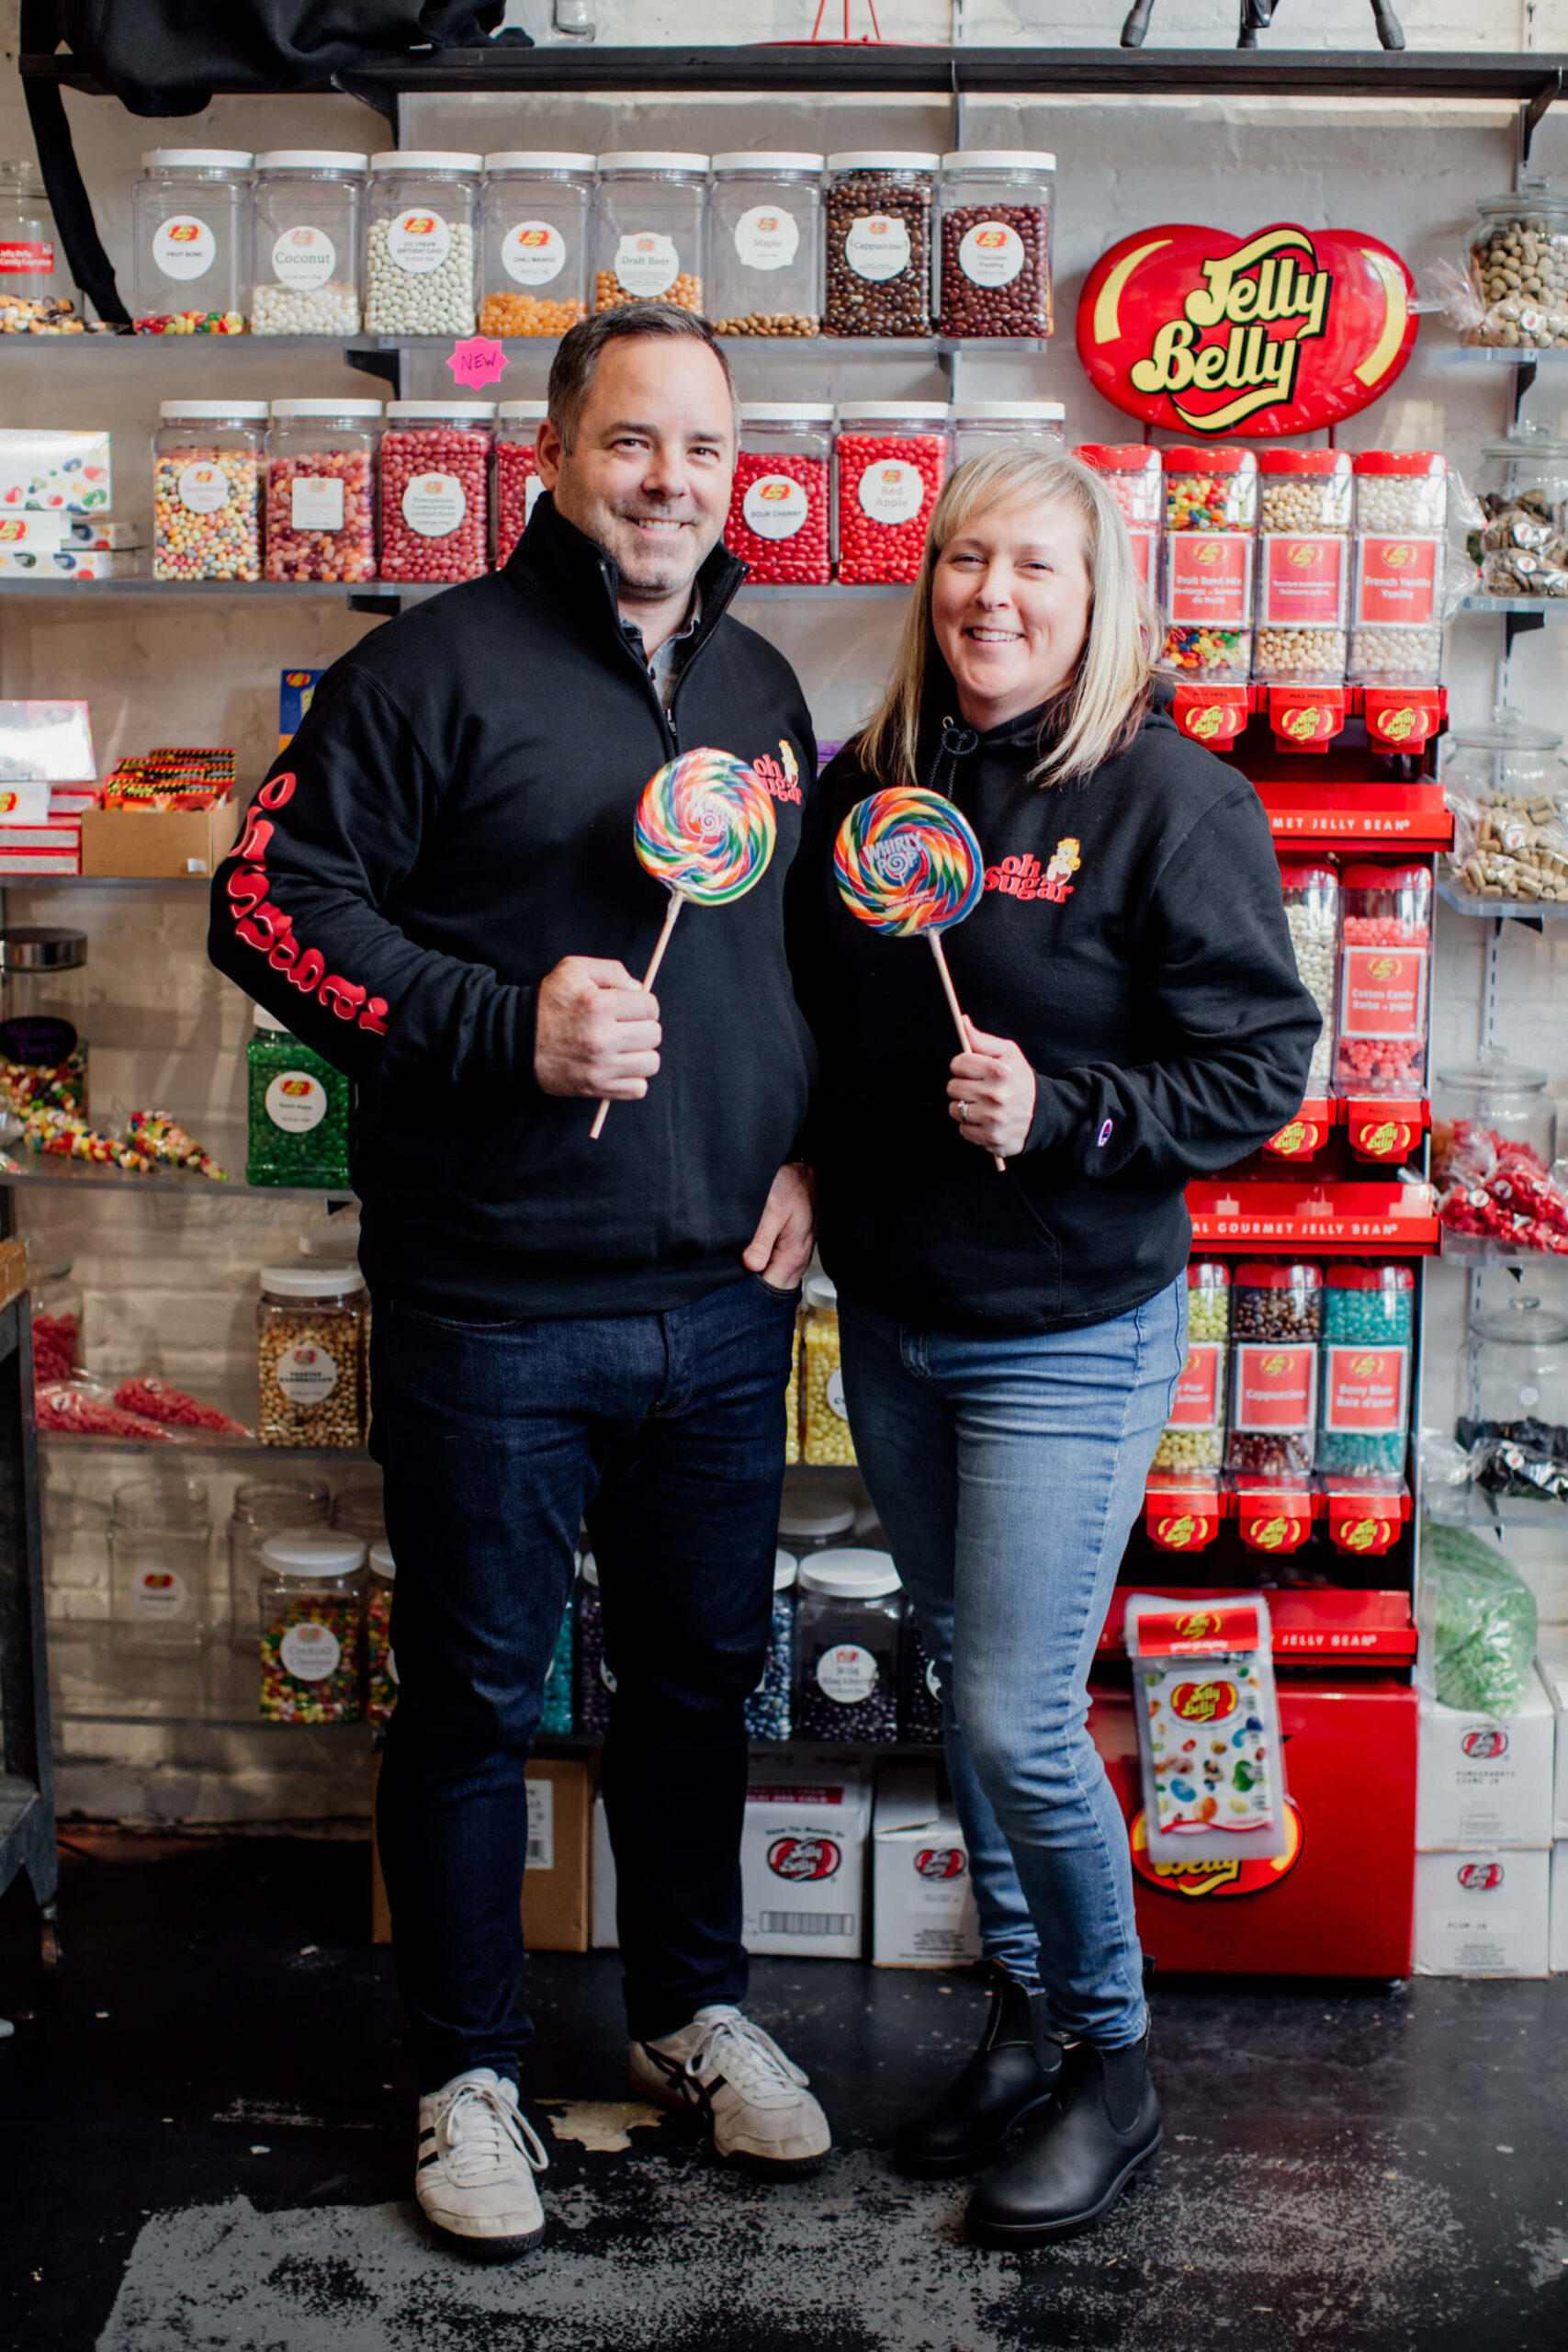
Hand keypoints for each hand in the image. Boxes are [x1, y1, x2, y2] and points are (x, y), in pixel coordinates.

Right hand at [534, 957, 660, 1099]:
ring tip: (625, 1048)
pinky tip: (619, 1067)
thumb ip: (611, 970)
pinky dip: (633, 1079)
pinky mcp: (596, 1087)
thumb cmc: (548, 1002)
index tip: (631, 1008)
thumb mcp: (574, 970)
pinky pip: (638, 1089)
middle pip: (654, 1034)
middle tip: (626, 1027)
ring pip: (651, 1063)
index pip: (650, 1006)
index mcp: (599, 1005)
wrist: (516, 1039)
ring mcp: (600, 1066)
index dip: (643, 1004)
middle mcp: (602, 1038)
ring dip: (642, 1054)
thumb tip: (638, 988)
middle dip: (643, 1027)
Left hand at [742, 1162, 815, 1289]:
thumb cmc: (790, 1185)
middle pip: (776, 1285)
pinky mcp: (797, 1244)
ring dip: (761, 1273)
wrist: (805, 1171)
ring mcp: (800, 1251)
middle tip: (733, 1275)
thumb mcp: (772, 1210)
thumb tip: (750, 1266)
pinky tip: (753, 1255)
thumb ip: (761, 1240)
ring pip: (778, 1274)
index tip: (734, 1281)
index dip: (752, 1287)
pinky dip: (767, 1263)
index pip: (772, 1287)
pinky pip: (781, 1263)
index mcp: (794, 1254)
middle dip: (755, 1284)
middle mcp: (800, 1257)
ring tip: (741, 1265)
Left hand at [947, 1024, 1035, 1161]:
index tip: (972, 1070)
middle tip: (978, 1088)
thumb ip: (982, 1039)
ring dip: (964, 1107)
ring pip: (954, 1110)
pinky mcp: (991, 1138)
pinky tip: (985, 1119)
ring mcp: (993, 1119)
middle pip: (952, 1087)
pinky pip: (963, 1130)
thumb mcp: (1009, 1054)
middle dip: (962, 1086)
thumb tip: (963, 1022)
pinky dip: (971, 1125)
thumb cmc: (1021, 1081)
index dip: (962, 1066)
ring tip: (981, 1104)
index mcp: (1000, 1071)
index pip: (958, 1064)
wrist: (1044, 1115)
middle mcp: (996, 1096)